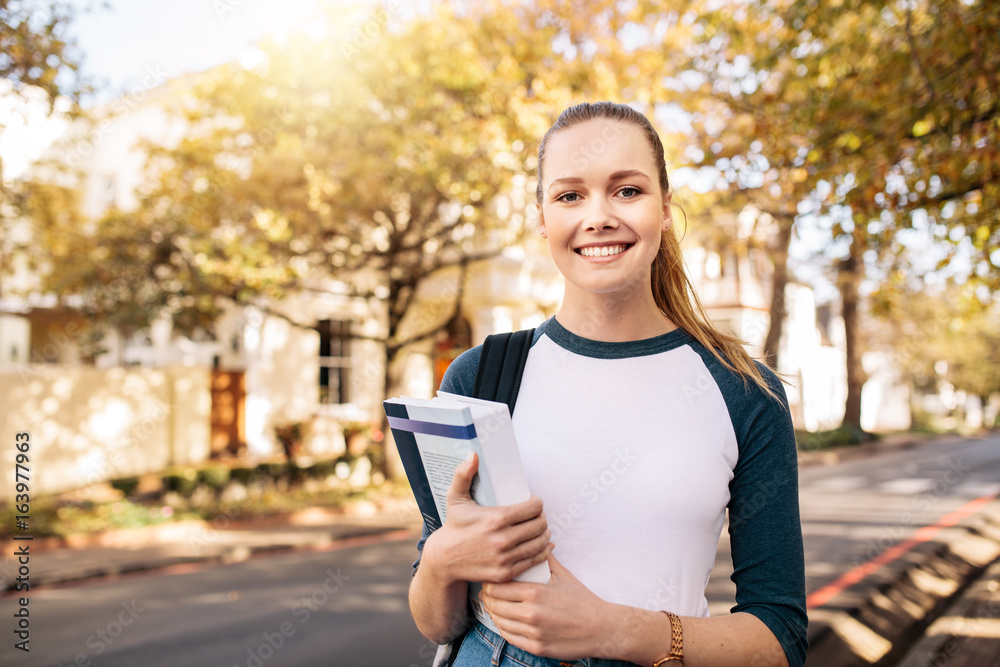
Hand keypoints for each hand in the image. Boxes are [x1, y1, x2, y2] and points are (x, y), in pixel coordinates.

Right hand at [423, 453, 550, 584]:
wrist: (444, 560)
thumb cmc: (454, 525)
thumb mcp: (456, 498)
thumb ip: (463, 474)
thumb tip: (474, 456)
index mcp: (495, 518)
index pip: (533, 508)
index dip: (537, 503)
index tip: (534, 502)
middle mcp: (502, 539)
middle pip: (540, 525)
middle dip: (541, 518)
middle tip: (537, 516)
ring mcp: (504, 558)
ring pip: (540, 543)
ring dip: (544, 534)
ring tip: (540, 529)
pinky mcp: (506, 573)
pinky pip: (534, 560)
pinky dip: (542, 552)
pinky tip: (542, 544)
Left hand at [480, 552, 615, 659]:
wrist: (601, 628)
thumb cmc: (583, 601)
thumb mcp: (563, 575)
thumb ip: (545, 558)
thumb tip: (538, 542)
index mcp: (535, 593)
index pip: (497, 587)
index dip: (489, 582)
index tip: (490, 579)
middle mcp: (531, 614)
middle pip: (493, 604)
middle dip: (487, 597)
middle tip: (487, 592)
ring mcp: (533, 633)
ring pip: (499, 622)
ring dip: (494, 613)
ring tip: (494, 605)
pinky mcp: (536, 648)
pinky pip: (509, 637)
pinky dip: (503, 628)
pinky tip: (505, 621)